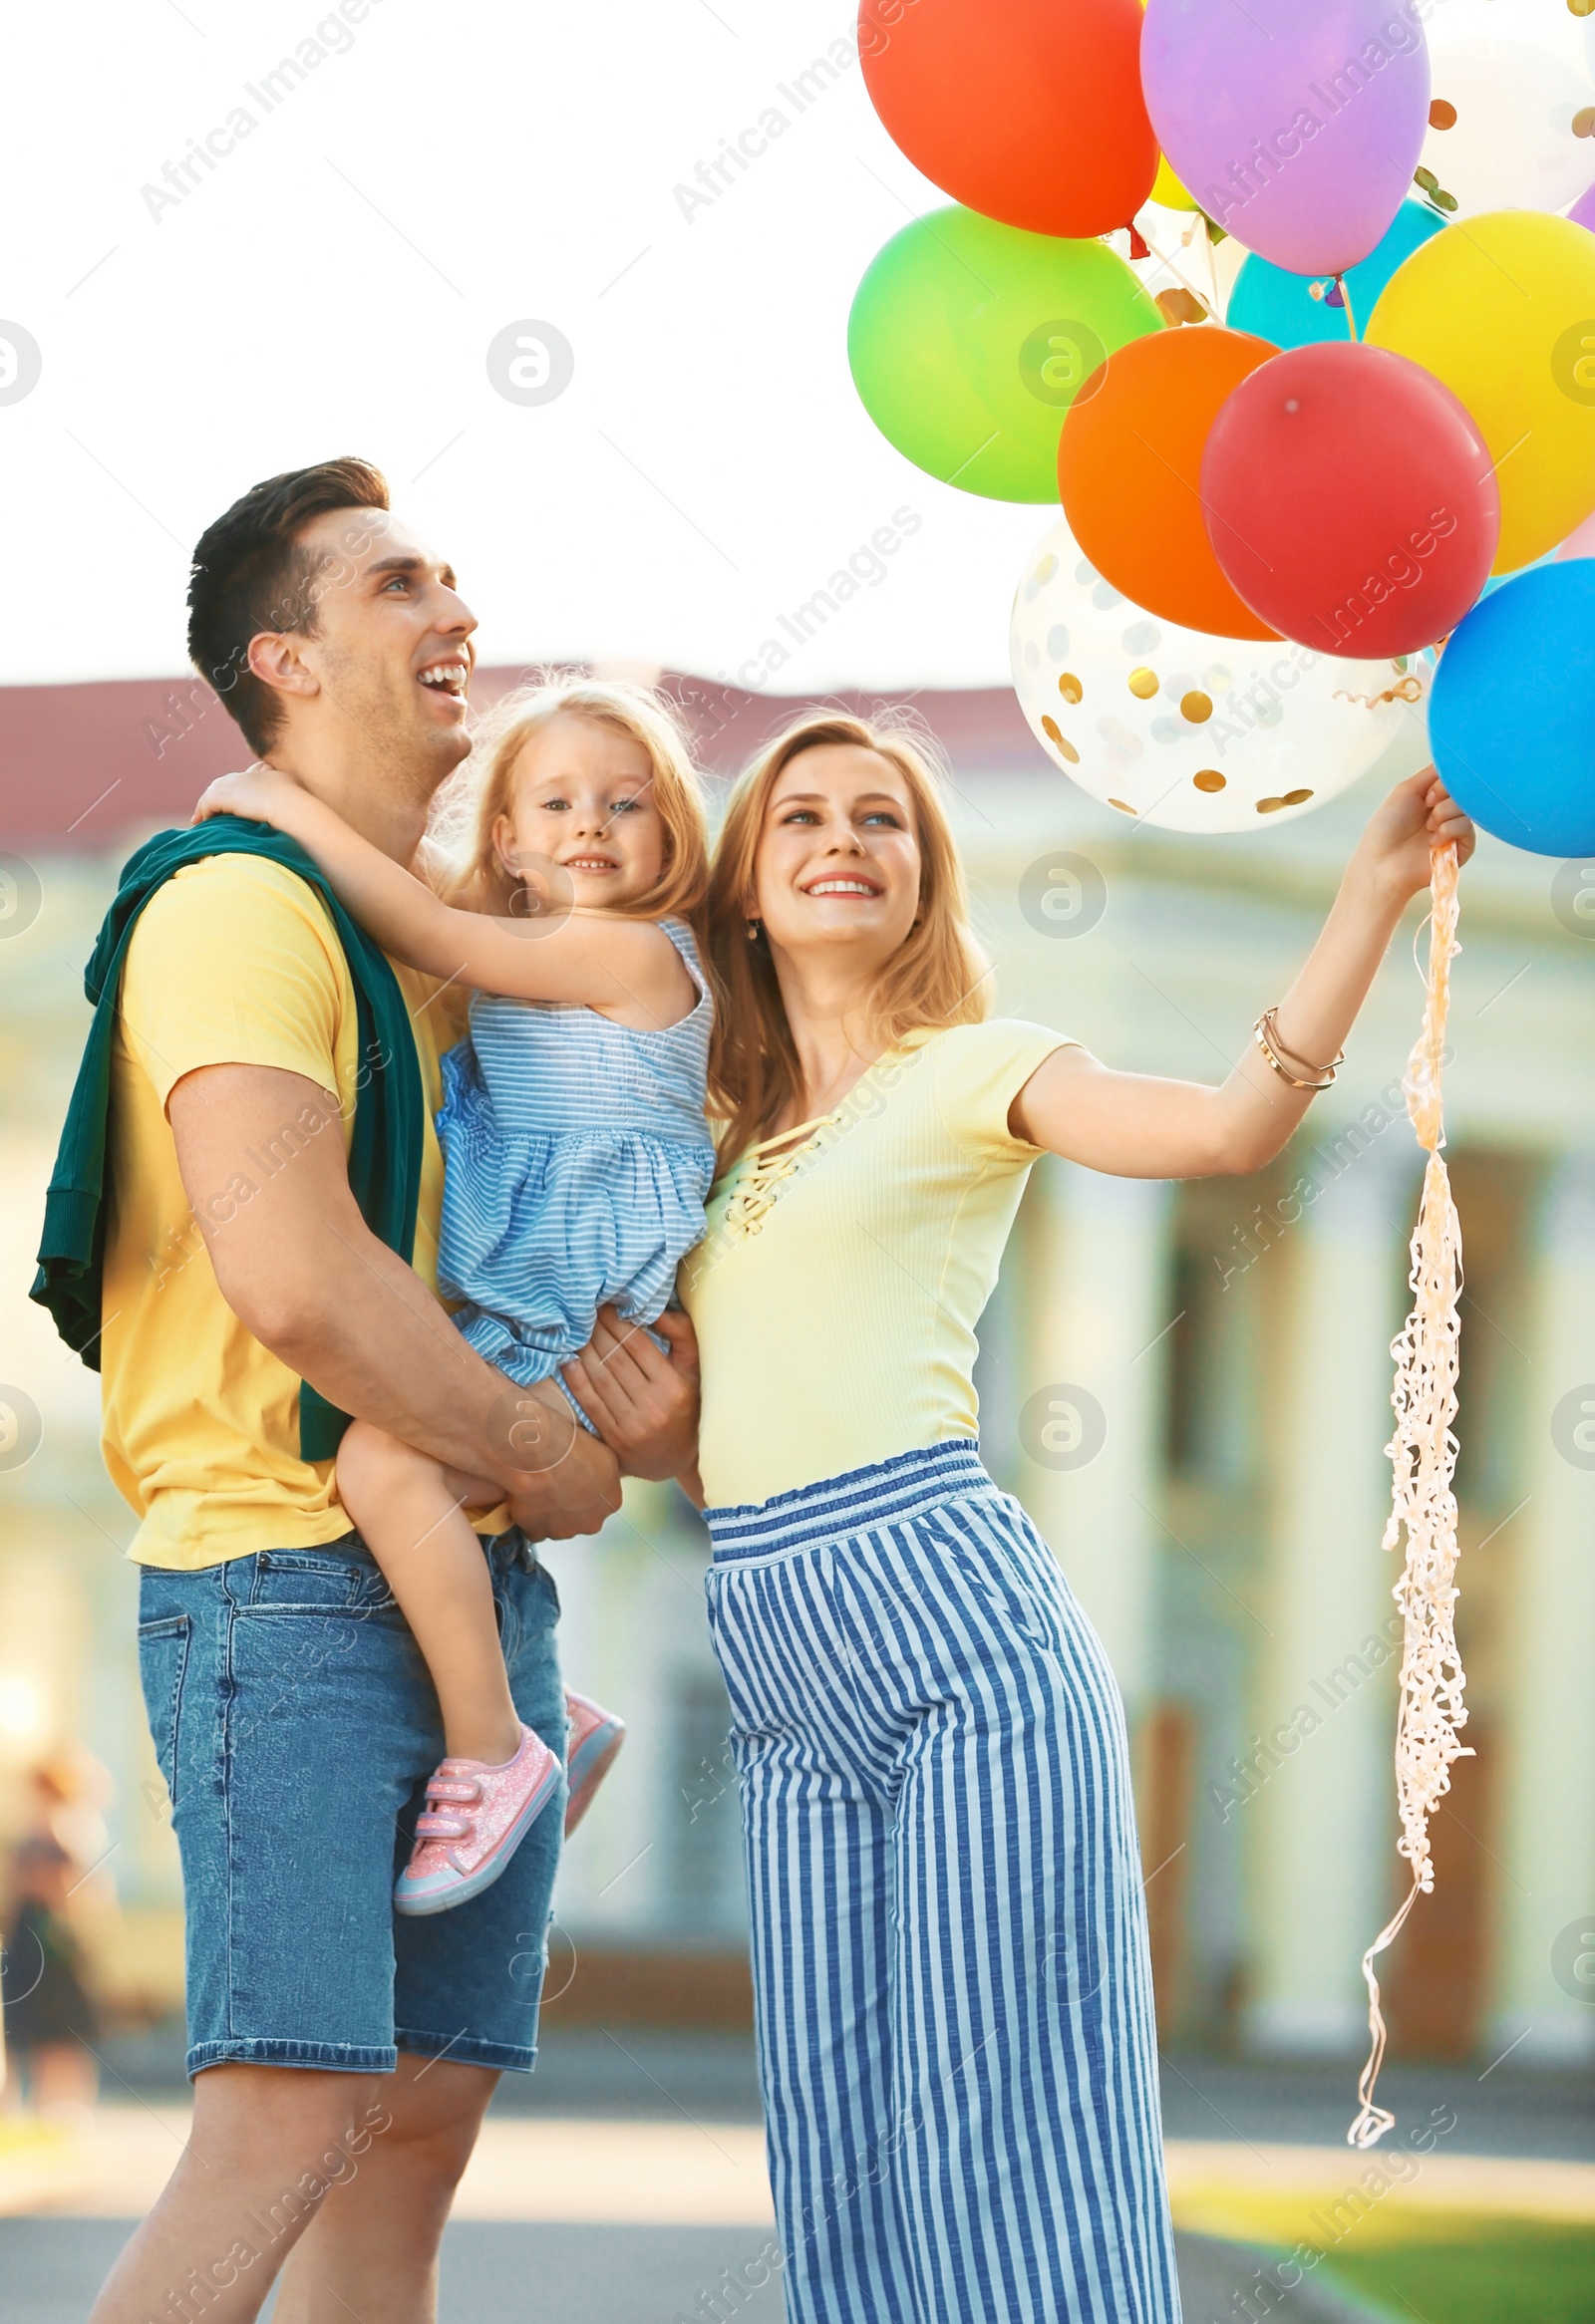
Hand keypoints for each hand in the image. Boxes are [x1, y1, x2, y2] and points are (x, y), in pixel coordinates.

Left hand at [193, 763, 307, 831]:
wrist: (293, 809)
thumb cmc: (303, 813)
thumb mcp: (302, 805)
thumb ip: (296, 807)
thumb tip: (308, 822)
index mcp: (269, 775)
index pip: (250, 775)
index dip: (241, 787)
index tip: (237, 798)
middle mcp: (250, 775)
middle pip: (228, 781)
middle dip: (219, 794)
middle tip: (212, 808)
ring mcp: (237, 782)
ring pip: (214, 791)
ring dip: (207, 805)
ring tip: (202, 818)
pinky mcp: (226, 794)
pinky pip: (208, 802)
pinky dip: (203, 811)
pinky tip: (202, 822)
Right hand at [473, 1377, 622, 1539]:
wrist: (544, 1455)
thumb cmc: (573, 1448)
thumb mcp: (603, 1451)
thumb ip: (603, 1469)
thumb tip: (597, 1466)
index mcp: (611, 1501)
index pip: (602, 1503)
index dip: (588, 1491)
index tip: (576, 1480)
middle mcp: (590, 1522)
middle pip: (581, 1519)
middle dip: (571, 1507)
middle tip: (557, 1485)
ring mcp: (563, 1530)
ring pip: (557, 1526)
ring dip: (550, 1513)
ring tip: (539, 1490)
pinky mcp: (537, 1530)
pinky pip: (533, 1529)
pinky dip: (529, 1518)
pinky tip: (526, 1500)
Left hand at [562, 1304, 700, 1482]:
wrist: (675, 1460)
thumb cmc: (686, 1405)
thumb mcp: (693, 1370)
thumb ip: (681, 1335)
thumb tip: (656, 1309)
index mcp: (674, 1388)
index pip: (637, 1345)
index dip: (618, 1322)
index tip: (606, 1307)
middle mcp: (653, 1407)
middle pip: (615, 1359)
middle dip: (598, 1331)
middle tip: (586, 1312)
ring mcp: (631, 1426)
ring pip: (600, 1379)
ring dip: (585, 1351)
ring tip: (577, 1331)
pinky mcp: (614, 1439)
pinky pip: (591, 1404)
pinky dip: (577, 1381)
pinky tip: (569, 1362)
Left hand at [1353, 765, 1474, 906]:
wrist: (1382, 862)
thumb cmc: (1387, 827)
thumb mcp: (1407, 790)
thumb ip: (1433, 773)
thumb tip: (1456, 759)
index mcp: (1436, 795)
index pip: (1457, 777)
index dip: (1445, 781)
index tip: (1427, 793)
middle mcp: (1448, 810)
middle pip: (1466, 789)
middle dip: (1444, 795)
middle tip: (1426, 806)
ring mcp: (1456, 828)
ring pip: (1468, 807)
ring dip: (1444, 813)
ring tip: (1427, 827)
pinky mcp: (1462, 848)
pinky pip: (1468, 828)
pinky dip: (1449, 830)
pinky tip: (1433, 841)